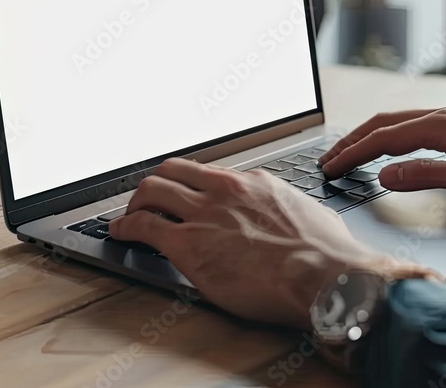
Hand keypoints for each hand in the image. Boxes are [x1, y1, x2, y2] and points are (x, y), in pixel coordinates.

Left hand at [108, 159, 404, 328]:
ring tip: (130, 216)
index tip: (186, 193)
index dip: (191, 184)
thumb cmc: (326, 253)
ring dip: (136, 203)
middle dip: (156, 184)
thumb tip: (296, 220)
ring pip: (152, 190)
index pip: (209, 173)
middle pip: (173, 171)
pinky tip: (120, 234)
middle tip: (149, 200)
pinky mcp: (187, 243)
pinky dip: (125, 228)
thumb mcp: (308, 215)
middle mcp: (225, 189)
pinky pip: (142, 226)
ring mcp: (204, 213)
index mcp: (255, 182)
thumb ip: (289, 212)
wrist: (323, 274)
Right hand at [320, 108, 445, 206]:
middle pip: (384, 123)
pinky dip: (390, 134)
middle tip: (328, 160)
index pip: (383, 137)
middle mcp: (443, 114)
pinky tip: (390, 146)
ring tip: (349, 153)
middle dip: (352, 141)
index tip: (330, 167)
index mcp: (442, 125)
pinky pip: (413, 124)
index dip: (353, 153)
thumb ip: (425, 176)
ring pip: (398, 121)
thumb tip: (383, 176)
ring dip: (369, 136)